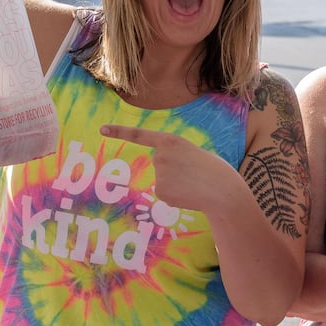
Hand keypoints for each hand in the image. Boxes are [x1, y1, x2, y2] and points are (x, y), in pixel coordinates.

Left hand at [101, 124, 241, 213]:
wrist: (223, 192)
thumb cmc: (217, 172)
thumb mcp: (196, 154)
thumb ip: (178, 157)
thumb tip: (168, 174)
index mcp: (171, 140)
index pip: (140, 135)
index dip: (119, 132)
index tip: (102, 129)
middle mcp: (160, 155)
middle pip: (160, 164)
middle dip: (175, 170)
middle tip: (195, 174)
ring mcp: (158, 174)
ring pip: (163, 181)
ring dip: (177, 185)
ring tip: (195, 185)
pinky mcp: (160, 191)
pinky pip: (165, 194)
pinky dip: (177, 196)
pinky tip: (189, 195)